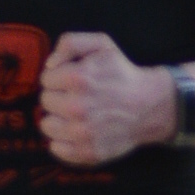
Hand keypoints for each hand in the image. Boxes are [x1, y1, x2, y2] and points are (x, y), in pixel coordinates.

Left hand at [36, 32, 175, 164]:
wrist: (149, 105)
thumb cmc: (122, 74)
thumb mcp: (101, 44)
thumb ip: (70, 43)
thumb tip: (50, 65)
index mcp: (77, 78)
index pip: (46, 79)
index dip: (58, 78)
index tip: (71, 81)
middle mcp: (77, 107)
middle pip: (45, 102)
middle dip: (58, 97)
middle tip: (77, 97)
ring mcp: (83, 133)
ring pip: (46, 125)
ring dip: (57, 119)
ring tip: (75, 114)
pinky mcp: (88, 152)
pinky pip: (56, 148)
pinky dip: (62, 141)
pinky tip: (77, 131)